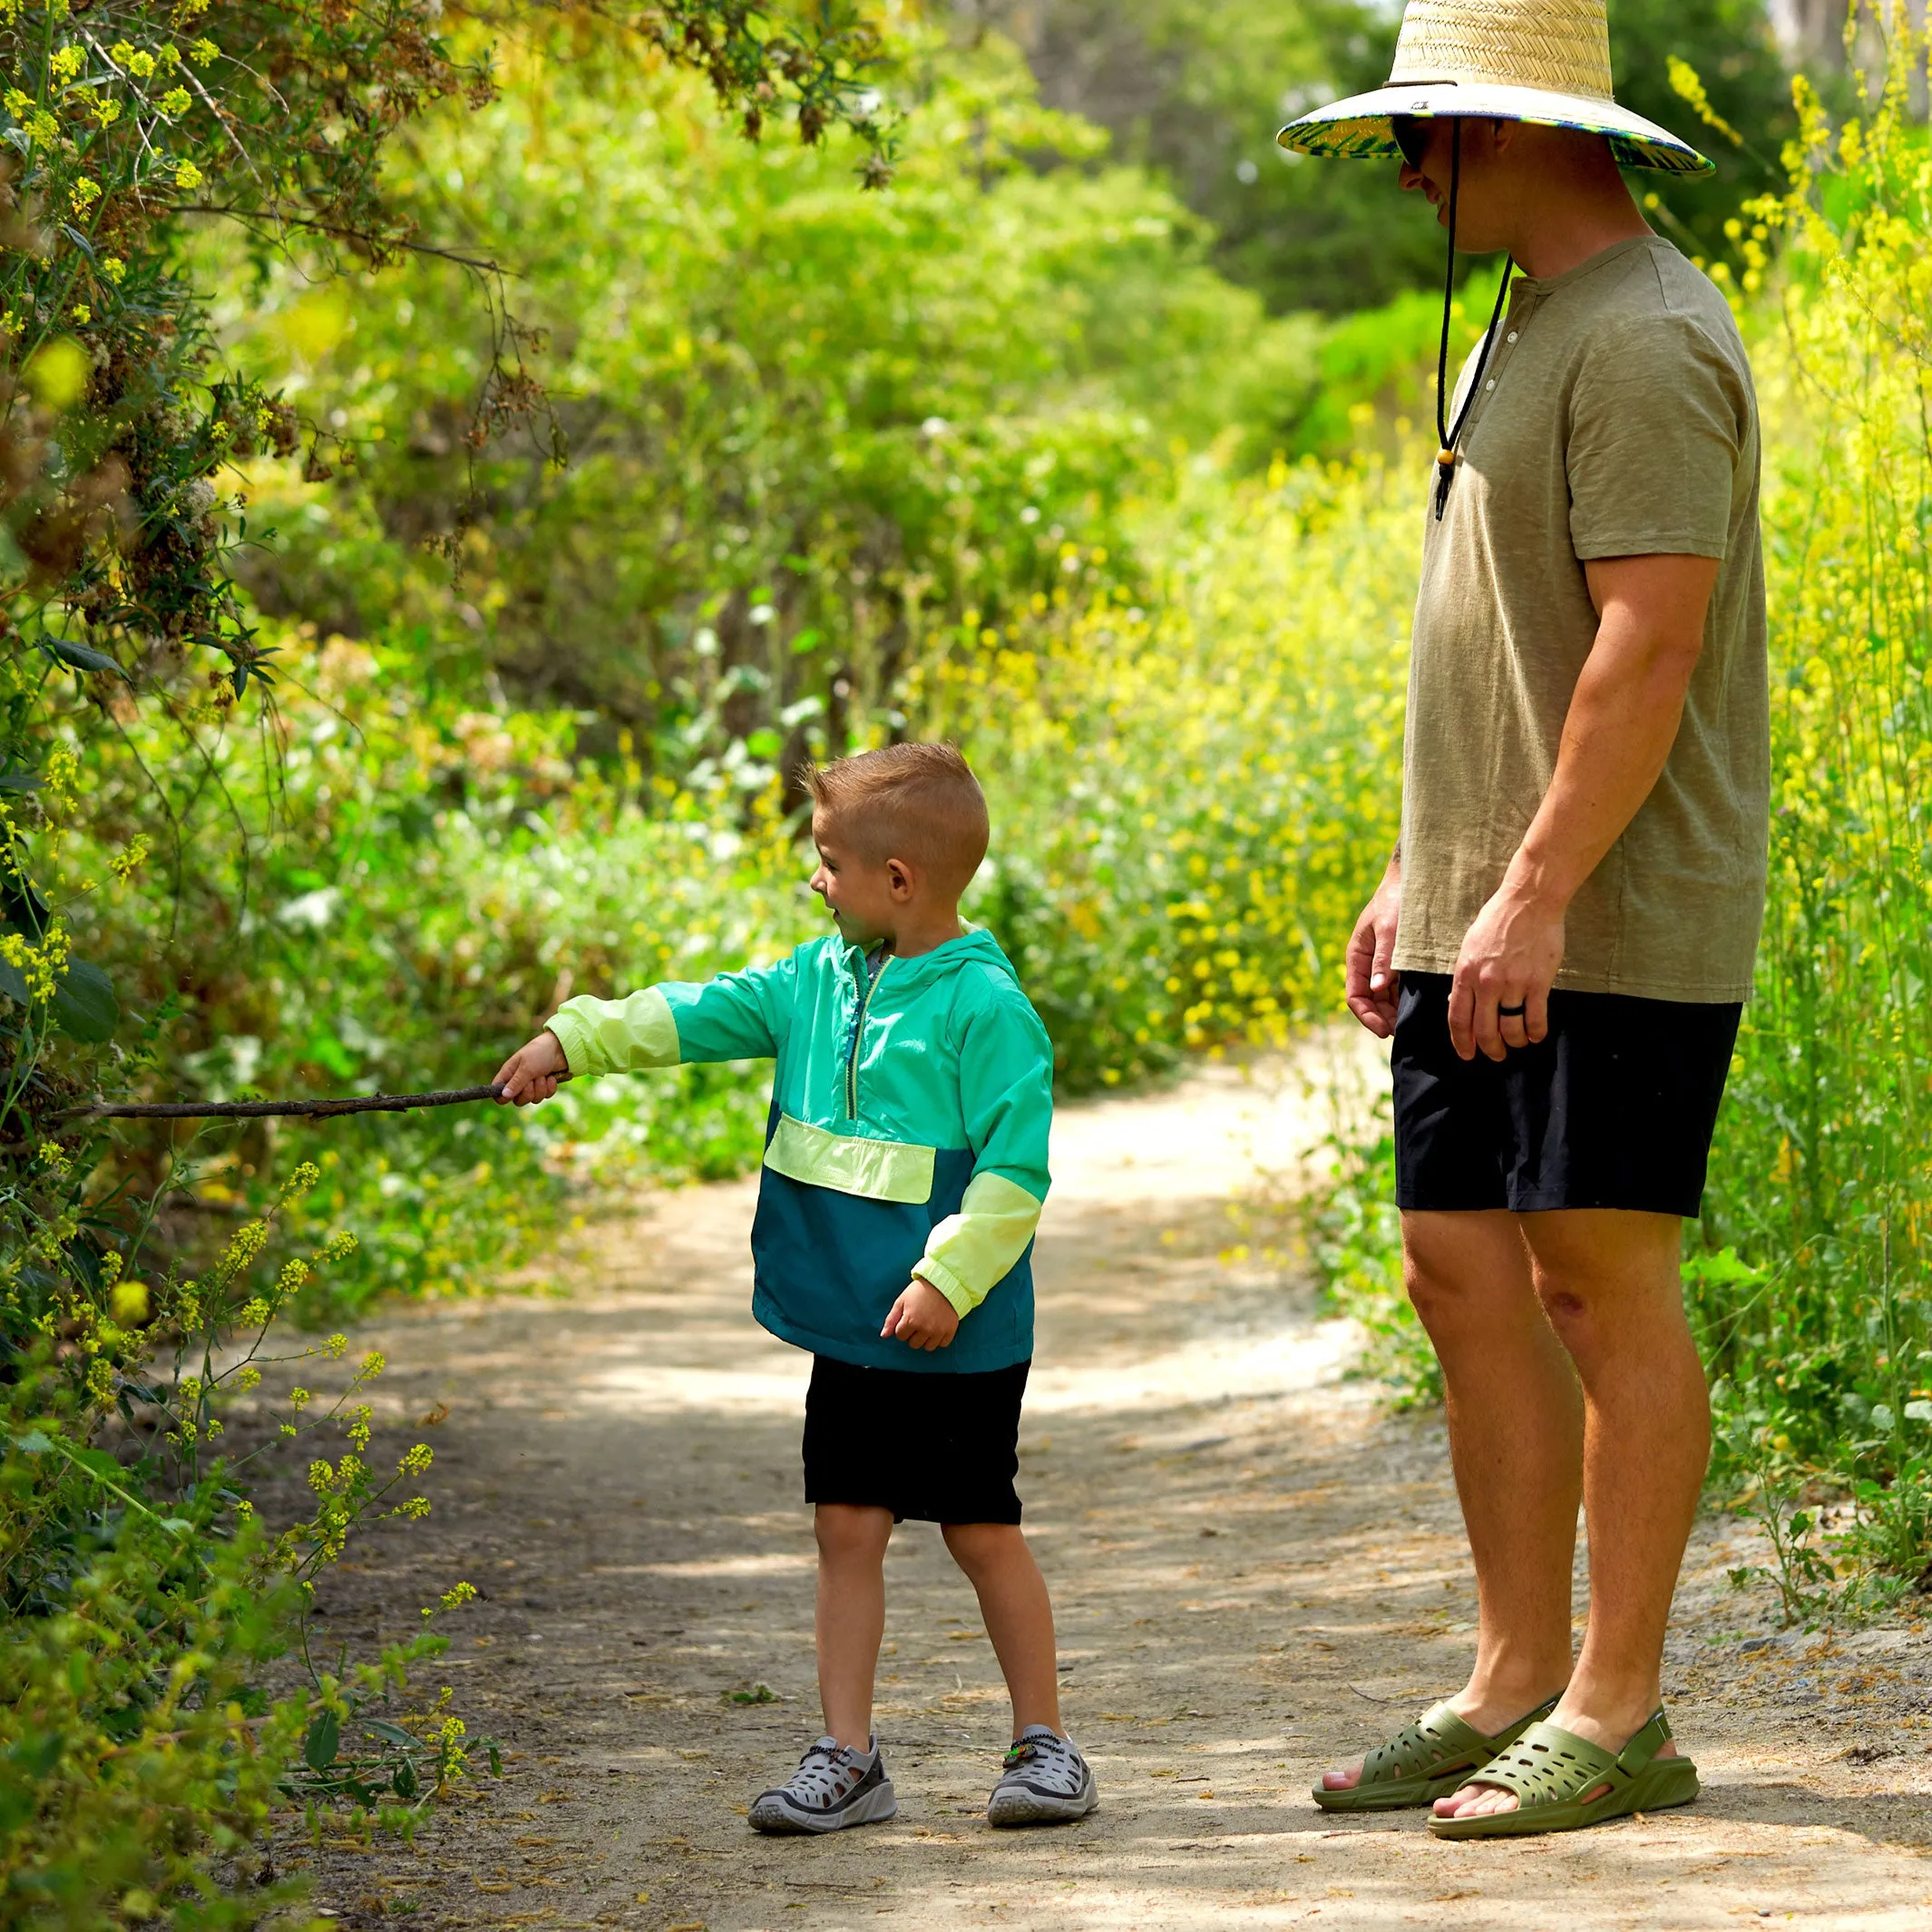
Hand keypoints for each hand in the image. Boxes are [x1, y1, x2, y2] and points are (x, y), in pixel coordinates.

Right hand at [493, 1029, 568, 1104]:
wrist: (561, 1048)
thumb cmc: (539, 1053)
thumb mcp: (526, 1067)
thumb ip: (516, 1083)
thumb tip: (504, 1096)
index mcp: (508, 1074)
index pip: (498, 1094)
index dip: (503, 1097)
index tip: (513, 1094)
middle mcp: (518, 1082)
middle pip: (518, 1101)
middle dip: (528, 1093)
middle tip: (532, 1080)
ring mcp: (532, 1085)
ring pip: (533, 1099)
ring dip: (541, 1087)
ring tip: (543, 1074)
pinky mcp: (544, 1087)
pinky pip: (546, 1096)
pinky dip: (550, 1087)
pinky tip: (551, 1077)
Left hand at [881, 1280, 959, 1351]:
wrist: (943, 1282)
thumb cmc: (919, 1291)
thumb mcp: (901, 1301)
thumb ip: (891, 1320)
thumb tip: (883, 1336)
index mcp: (910, 1321)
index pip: (900, 1336)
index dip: (902, 1327)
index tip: (908, 1318)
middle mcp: (925, 1329)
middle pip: (913, 1344)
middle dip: (913, 1335)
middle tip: (918, 1321)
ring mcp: (938, 1331)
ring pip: (928, 1347)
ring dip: (926, 1339)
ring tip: (927, 1326)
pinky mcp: (950, 1330)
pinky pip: (943, 1344)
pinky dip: (940, 1339)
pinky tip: (938, 1328)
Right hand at [1344, 858, 1403, 1038]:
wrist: (1414, 881)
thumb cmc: (1397, 901)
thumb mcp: (1389, 929)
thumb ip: (1384, 958)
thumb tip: (1379, 988)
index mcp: (1357, 956)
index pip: (1355, 996)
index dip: (1367, 1016)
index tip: (1385, 1031)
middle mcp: (1368, 964)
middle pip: (1370, 1002)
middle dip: (1383, 1019)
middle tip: (1404, 1032)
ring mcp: (1383, 965)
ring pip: (1384, 998)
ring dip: (1395, 1013)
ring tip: (1413, 1024)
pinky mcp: (1399, 963)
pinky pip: (1399, 989)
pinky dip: (1406, 1001)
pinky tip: (1420, 1008)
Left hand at [1448, 876, 1566, 1061]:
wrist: (1529, 902)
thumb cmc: (1497, 921)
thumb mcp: (1469, 947)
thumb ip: (1464, 977)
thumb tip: (1457, 1003)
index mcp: (1465, 974)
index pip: (1458, 1019)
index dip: (1462, 1042)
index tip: (1466, 1054)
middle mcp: (1487, 984)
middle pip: (1485, 1030)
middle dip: (1490, 1049)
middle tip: (1496, 1055)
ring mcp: (1513, 985)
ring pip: (1511, 1029)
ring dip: (1514, 1042)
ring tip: (1517, 1043)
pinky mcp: (1538, 983)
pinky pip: (1536, 1019)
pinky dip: (1536, 1033)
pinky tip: (1536, 1035)